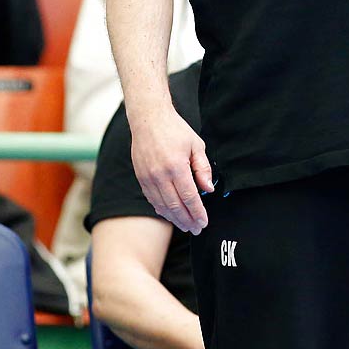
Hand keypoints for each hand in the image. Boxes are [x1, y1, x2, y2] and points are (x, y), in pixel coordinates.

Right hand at [130, 104, 213, 233]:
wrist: (148, 119)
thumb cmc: (175, 130)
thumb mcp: (196, 145)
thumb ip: (203, 168)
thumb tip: (208, 189)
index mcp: (176, 166)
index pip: (189, 197)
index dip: (197, 212)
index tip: (204, 222)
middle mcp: (160, 174)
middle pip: (175, 205)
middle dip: (187, 220)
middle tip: (197, 229)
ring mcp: (148, 177)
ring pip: (162, 205)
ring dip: (175, 218)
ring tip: (186, 226)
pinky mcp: (141, 177)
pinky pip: (152, 199)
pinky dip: (162, 209)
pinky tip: (170, 215)